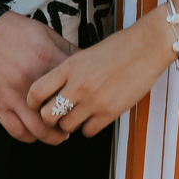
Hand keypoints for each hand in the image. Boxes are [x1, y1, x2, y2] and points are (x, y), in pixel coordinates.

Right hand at [0, 13, 75, 144]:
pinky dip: (29, 137)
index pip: (75, 86)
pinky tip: (35, 133)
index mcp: (48, 60)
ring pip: (40, 131)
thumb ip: (64, 49)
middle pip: (60, 115)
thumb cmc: (13, 30)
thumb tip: (83, 61)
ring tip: (58, 134)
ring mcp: (15, 97)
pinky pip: (18, 131)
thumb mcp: (44, 32)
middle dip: (70, 123)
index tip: (84, 102)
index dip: (83, 97)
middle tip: (73, 123)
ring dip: (52, 137)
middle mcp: (34, 82)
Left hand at [26, 12, 171, 138]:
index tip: (36, 103)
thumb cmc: (117, 47)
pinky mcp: (110, 113)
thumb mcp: (85, 54)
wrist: (146, 47)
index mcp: (69, 66)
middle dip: (50, 117)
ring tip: (79, 112)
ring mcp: (94, 101)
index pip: (36, 91)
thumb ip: (69, 72)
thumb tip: (54, 89)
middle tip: (58, 113)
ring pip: (66, 127)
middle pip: (47, 115)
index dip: (32, 102)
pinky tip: (95, 115)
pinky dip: (89, 127)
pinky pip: (88, 131)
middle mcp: (78, 85)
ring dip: (70, 123)